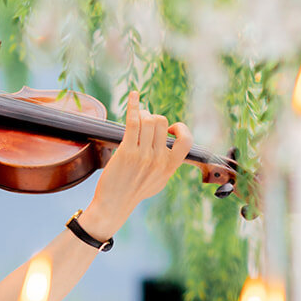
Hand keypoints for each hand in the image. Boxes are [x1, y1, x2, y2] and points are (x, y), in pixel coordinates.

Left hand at [81, 91, 192, 237]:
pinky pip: (133, 121)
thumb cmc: (134, 191)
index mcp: (170, 167)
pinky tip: (134, 95)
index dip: (180, 129)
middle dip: (152, 118)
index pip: (186, 141)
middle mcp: (159, 160)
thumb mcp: (159, 180)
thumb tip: (171, 146)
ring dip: (142, 114)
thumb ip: (167, 163)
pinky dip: (134, 105)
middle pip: (162, 123)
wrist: (114, 205)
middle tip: (143, 124)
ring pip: (149, 119)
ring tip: (136, 120)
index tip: (169, 130)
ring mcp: (143, 155)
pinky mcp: (126, 151)